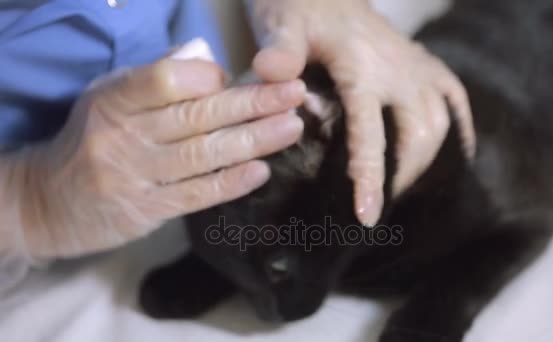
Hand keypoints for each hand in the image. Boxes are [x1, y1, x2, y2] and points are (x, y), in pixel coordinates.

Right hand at [2, 56, 305, 257]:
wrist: (49, 201)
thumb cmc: (92, 140)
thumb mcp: (110, 98)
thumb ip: (156, 78)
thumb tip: (207, 61)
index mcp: (114, 99)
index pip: (164, 80)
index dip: (209, 77)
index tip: (246, 75)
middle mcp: (122, 136)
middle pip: (197, 116)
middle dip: (253, 104)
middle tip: (295, 94)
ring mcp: (134, 176)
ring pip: (204, 155)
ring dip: (253, 140)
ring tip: (291, 128)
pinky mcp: (146, 211)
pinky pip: (196, 194)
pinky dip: (231, 182)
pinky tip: (262, 170)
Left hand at [249, 0, 474, 225]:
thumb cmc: (298, 7)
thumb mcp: (281, 23)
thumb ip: (280, 49)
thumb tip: (273, 74)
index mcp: (361, 68)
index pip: (370, 132)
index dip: (371, 177)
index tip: (368, 215)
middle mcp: (398, 69)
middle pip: (418, 135)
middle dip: (403, 177)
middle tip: (378, 206)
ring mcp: (416, 66)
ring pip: (441, 123)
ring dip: (426, 161)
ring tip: (401, 189)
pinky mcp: (425, 63)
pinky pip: (454, 98)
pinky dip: (459, 130)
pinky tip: (456, 156)